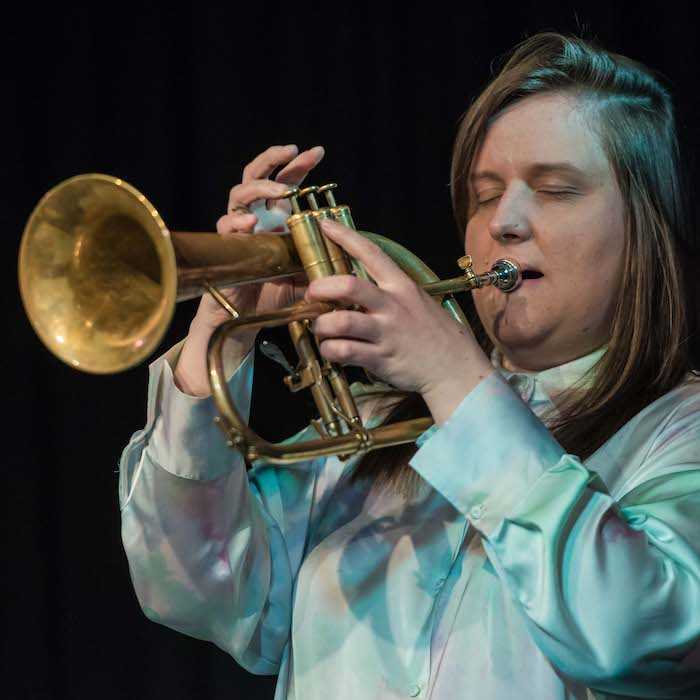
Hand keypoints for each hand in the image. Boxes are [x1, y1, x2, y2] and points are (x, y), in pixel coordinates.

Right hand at [192, 144, 325, 335]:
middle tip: (292, 151)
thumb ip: (321, 258)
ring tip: (281, 192)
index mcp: (275, 216)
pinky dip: (238, 221)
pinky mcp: (227, 244)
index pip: (285, 181)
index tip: (318, 152)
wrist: (249, 314)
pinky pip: (226, 225)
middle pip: (256, 174)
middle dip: (274, 159)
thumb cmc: (276, 292)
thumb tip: (348, 252)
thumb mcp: (306, 272)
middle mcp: (255, 215)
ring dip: (261, 188)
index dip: (298, 165)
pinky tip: (252, 223)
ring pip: (240, 192)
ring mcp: (238, 227)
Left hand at [305, 220, 494, 422]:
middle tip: (311, 294)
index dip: (345, 236)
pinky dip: (329, 350)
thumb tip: (356, 285)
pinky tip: (332, 350)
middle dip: (320, 287)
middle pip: (347, 286)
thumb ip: (390, 291)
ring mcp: (385, 333)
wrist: (454, 368)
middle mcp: (392, 306)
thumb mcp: (417, 301)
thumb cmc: (433, 334)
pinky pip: (343, 351)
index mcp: (401, 286)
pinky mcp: (380, 358)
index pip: (371, 253)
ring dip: (321, 325)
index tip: (325, 224)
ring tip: (320, 329)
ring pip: (340, 322)